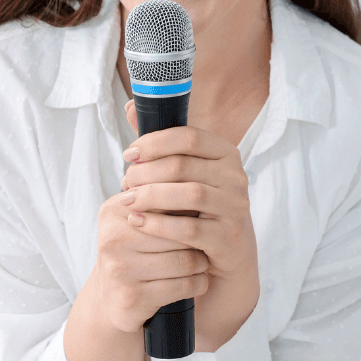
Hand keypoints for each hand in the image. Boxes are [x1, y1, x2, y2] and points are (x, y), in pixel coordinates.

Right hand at [89, 185, 212, 335]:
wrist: (113, 298)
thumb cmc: (136, 251)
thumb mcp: (139, 220)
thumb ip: (162, 199)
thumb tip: (203, 177)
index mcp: (114, 211)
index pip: (165, 201)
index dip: (189, 208)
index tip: (204, 214)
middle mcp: (113, 238)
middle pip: (178, 231)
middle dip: (198, 237)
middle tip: (208, 240)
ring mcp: (120, 269)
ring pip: (185, 261)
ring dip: (201, 263)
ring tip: (202, 260)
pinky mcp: (133, 297)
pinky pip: (184, 286)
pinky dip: (199, 283)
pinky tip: (198, 280)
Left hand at [119, 117, 258, 348]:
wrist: (222, 256)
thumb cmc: (195, 208)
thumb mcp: (182, 174)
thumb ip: (159, 142)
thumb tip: (131, 104)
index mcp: (226, 154)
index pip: (189, 137)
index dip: (154, 142)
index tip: (128, 154)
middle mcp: (236, 178)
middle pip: (184, 165)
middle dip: (147, 172)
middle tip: (124, 182)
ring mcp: (236, 208)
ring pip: (189, 194)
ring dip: (150, 196)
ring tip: (126, 201)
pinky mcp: (228, 238)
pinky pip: (189, 229)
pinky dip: (158, 225)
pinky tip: (137, 222)